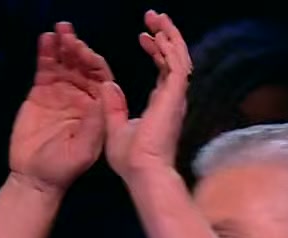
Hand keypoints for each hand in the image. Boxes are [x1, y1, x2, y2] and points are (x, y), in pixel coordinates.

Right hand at [8, 22, 113, 194]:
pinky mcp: (41, 93)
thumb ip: (95, 123)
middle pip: (84, 68)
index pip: (102, 81)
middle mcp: (83, 98)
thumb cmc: (65, 168)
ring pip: (66, 64)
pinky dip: (46, 53)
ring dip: (64, 46)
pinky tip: (45, 39)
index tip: (88, 53)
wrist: (36, 177)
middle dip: (79, 50)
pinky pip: (46, 69)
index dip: (96, 65)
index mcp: (99, 110)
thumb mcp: (85, 148)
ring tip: (60, 30)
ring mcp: (62, 94)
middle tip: (70, 34)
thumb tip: (107, 96)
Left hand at [101, 10, 192, 183]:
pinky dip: (169, 48)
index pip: (163, 71)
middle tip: (154, 17)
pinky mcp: (173, 97)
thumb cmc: (131, 159)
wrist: (142, 171)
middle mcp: (172, 99)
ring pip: (179, 58)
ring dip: (169, 36)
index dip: (156, 51)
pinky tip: (158, 34)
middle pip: (175, 60)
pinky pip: (176, 66)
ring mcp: (174, 97)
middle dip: (166, 37)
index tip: (143, 37)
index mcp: (161, 105)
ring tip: (158, 17)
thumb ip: (113, 107)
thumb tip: (108, 87)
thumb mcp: (115, 127)